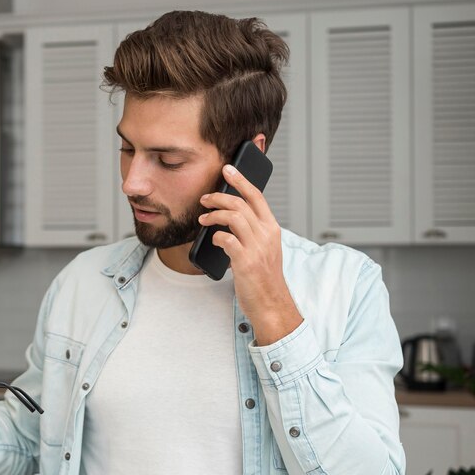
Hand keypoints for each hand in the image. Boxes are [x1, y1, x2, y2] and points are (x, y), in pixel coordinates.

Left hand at [198, 164, 302, 344]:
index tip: (228, 169)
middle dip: (218, 197)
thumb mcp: (264, 250)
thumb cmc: (264, 278)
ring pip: (232, 217)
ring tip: (203, 219)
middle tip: (205, 200)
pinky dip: (216, 236)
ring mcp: (257, 247)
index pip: (257, 196)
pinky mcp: (245, 261)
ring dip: (213, 215)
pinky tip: (213, 241)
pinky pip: (226, 239)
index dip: (241, 180)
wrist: (271, 304)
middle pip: (240, 203)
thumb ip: (253, 232)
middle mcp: (266, 235)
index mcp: (272, 229)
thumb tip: (231, 218)